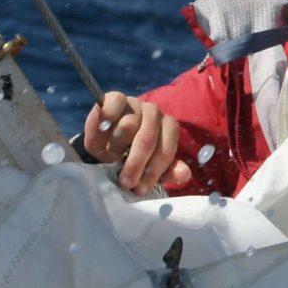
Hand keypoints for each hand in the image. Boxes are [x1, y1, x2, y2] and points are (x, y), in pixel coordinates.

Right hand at [80, 92, 194, 192]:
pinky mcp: (116, 98)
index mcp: (168, 128)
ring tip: (111, 157)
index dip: (154, 171)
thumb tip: (184, 174)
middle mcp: (155, 113)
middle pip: (147, 139)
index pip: (166, 149)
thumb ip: (167, 172)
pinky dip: (108, 118)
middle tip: (126, 182)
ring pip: (128, 126)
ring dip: (116, 147)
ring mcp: (135, 103)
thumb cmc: (129, 158)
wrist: (103, 147)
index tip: (140, 189)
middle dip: (136, 164)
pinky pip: (114, 105)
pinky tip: (104, 129)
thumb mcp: (148, 169)